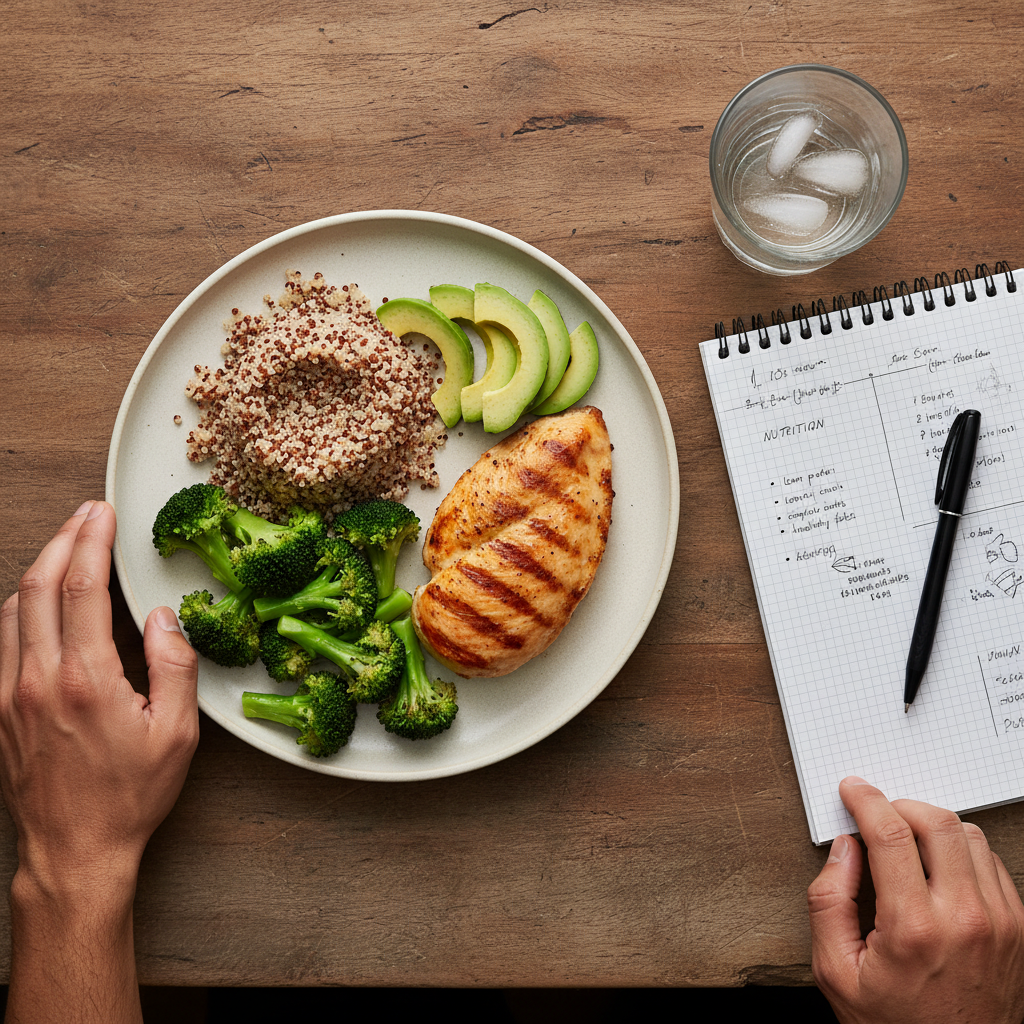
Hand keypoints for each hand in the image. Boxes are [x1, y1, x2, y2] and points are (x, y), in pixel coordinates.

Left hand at [0, 500, 199, 1022]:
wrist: (74, 852)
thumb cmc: (129, 797)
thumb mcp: (176, 734)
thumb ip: (174, 667)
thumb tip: (164, 619)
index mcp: (86, 680)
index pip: (81, 589)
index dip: (91, 542)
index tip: (101, 515)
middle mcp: (39, 680)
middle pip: (37, 587)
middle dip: (61, 540)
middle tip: (84, 516)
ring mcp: (11, 696)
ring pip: (11, 611)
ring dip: (37, 570)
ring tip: (64, 550)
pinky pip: (1, 643)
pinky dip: (19, 609)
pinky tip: (36, 604)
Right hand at [808, 776, 1023, 1023]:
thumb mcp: (836, 972)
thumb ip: (828, 902)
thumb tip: (843, 849)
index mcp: (913, 927)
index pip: (890, 833)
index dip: (865, 799)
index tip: (853, 789)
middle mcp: (964, 919)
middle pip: (937, 822)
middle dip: (900, 805)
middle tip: (878, 815)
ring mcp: (1000, 922)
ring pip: (968, 835)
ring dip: (932, 827)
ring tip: (907, 844)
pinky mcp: (1018, 928)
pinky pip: (991, 861)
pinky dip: (960, 851)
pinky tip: (938, 869)